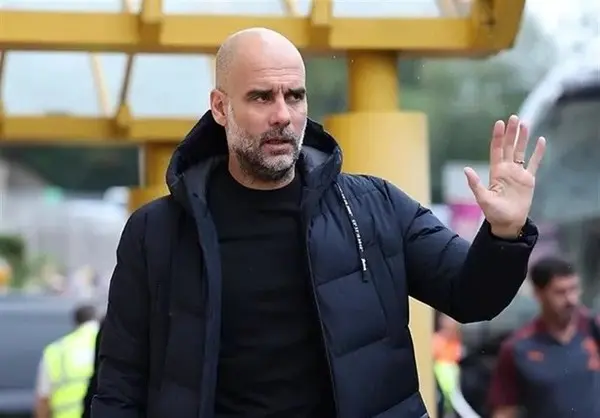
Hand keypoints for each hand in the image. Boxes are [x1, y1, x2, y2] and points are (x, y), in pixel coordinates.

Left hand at [464, 115, 545, 238]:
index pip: (497, 150)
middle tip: (514, 117)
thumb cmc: (494, 213)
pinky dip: (538, 152)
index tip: (499, 123)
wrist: (508, 223)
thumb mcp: (483, 199)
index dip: (498, 137)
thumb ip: (475, 184)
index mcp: (495, 172)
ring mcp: (518, 173)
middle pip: (509, 147)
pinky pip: (534, 163)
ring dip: (523, 138)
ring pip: (521, 152)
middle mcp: (506, 170)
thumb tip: (466, 170)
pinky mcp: (529, 180)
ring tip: (525, 123)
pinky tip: (541, 140)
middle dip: (511, 132)